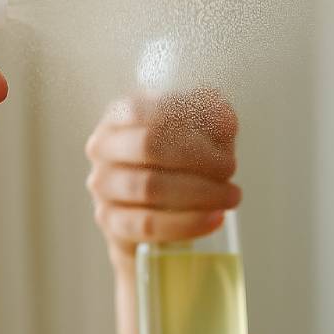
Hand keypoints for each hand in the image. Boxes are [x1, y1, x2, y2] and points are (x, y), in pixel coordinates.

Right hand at [85, 89, 240, 260]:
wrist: (158, 207)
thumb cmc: (178, 158)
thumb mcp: (198, 128)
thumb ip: (212, 116)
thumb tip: (224, 119)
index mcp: (120, 114)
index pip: (144, 108)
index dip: (185, 117)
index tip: (225, 131)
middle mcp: (104, 147)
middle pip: (148, 145)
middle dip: (197, 156)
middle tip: (230, 168)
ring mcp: (102, 186)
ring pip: (149, 188)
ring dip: (199, 192)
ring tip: (231, 196)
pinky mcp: (111, 221)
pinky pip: (148, 225)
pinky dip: (186, 223)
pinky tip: (215, 218)